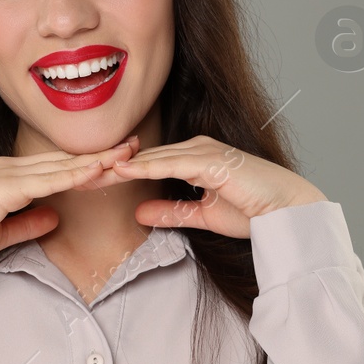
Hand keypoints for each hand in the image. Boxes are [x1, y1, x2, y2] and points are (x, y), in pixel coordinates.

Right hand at [0, 136, 140, 276]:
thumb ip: (27, 224)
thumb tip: (55, 219)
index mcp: (7, 178)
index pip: (56, 168)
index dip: (88, 163)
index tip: (117, 160)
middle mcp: (9, 170)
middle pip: (65, 161)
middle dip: (102, 154)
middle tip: (136, 145)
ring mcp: (6, 176)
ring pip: (61, 167)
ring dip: (96, 160)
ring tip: (129, 153)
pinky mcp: (3, 189)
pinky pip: (47, 181)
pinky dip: (74, 175)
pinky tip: (97, 172)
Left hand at [94, 135, 325, 238]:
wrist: (287, 213)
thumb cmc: (254, 211)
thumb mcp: (202, 215)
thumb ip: (172, 212)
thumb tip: (139, 214)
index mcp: (194, 157)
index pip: (147, 163)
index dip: (118, 173)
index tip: (90, 180)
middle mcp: (197, 148)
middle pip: (144, 157)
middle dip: (111, 167)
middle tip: (76, 174)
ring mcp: (205, 151)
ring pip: (153, 158)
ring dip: (122, 166)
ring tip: (90, 172)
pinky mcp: (212, 160)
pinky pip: (172, 163)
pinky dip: (146, 167)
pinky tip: (123, 171)